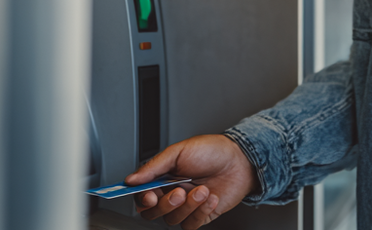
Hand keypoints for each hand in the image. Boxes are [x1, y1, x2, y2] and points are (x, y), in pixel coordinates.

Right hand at [125, 134, 259, 227]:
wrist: (240, 160)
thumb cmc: (212, 150)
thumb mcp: (179, 151)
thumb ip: (154, 166)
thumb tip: (131, 179)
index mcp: (162, 177)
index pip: (142, 195)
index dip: (143, 199)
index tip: (150, 196)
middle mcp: (171, 193)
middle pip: (153, 212)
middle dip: (166, 204)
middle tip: (179, 192)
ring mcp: (185, 206)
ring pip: (172, 219)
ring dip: (188, 206)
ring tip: (202, 189)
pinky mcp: (200, 216)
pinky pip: (191, 225)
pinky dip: (201, 212)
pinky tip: (211, 198)